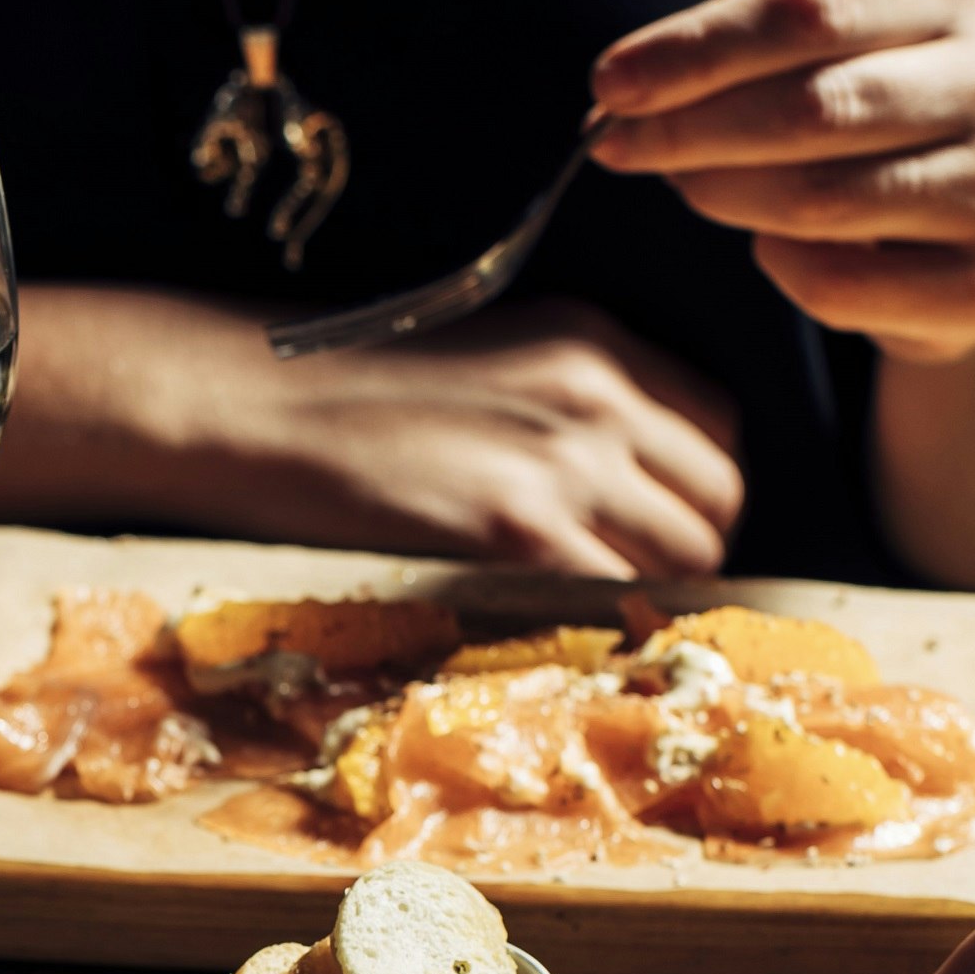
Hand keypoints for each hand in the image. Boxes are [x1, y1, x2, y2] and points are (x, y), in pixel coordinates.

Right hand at [0, 286, 742, 576]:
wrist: (254, 406)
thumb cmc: (346, 390)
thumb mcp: (488, 360)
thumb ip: (569, 406)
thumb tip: (620, 486)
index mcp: (592, 344)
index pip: (719, 429)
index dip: (698, 490)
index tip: (661, 524)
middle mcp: (596, 398)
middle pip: (718, 500)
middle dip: (690, 552)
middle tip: (636, 587)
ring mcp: (563, 466)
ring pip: (684, 558)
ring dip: (653, 597)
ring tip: (594, 615)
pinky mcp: (515, 531)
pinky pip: (614, 597)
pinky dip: (603, 624)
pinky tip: (557, 629)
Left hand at [590, 0, 974, 364]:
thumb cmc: (885, 119)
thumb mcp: (839, 38)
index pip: (806, 9)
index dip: (694, 48)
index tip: (608, 83)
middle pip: (808, 107)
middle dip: (688, 129)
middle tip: (614, 146)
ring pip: (818, 199)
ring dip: (721, 195)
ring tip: (686, 183)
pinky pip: (838, 284)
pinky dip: (778, 265)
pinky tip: (769, 243)